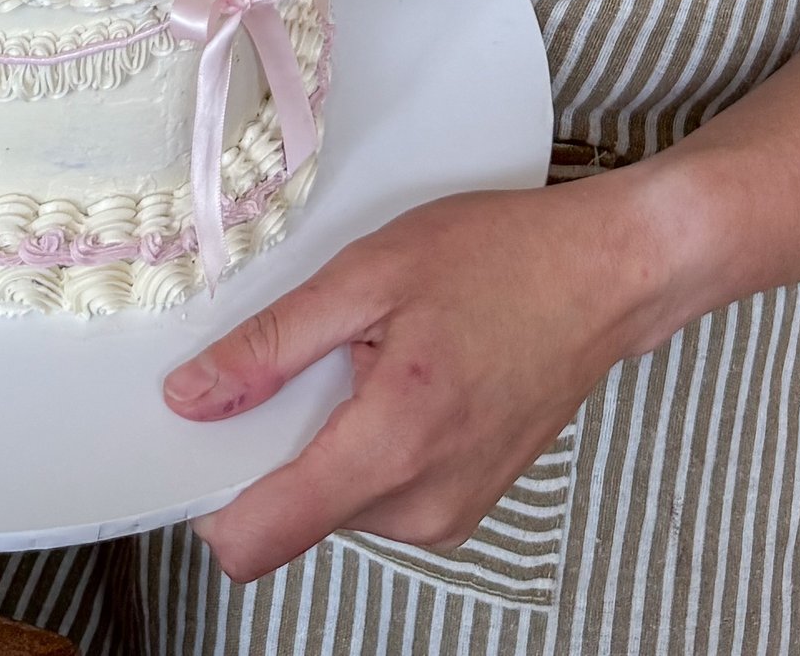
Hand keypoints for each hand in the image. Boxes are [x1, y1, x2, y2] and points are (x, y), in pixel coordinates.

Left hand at [164, 182, 648, 580]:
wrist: (607, 277)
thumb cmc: (505, 260)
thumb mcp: (371, 272)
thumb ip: (274, 344)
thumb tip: (193, 396)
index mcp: (391, 446)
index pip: (259, 538)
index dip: (211, 496)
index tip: (200, 439)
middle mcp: (421, 505)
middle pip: (292, 514)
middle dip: (280, 442)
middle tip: (315, 357)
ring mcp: (448, 516)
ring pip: (334, 503)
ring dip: (329, 438)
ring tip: (374, 356)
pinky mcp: (462, 508)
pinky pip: (379, 494)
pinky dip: (368, 444)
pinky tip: (402, 376)